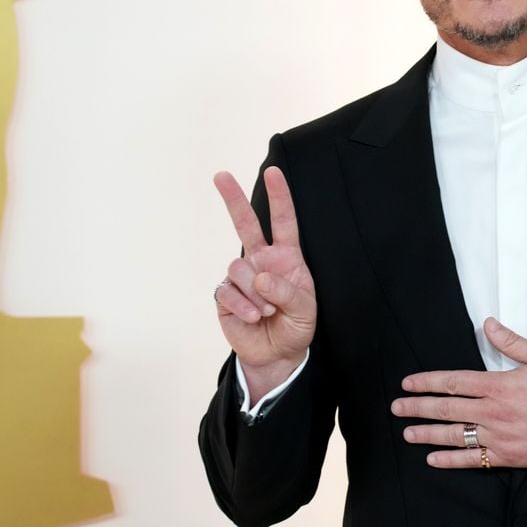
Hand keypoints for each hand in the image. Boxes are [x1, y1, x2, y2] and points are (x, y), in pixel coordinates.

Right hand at [213, 167, 315, 398]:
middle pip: (245, 224)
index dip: (280, 197)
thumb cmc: (296, 325)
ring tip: (268, 310)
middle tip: (221, 174)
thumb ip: (287, 291)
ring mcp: (242, 277)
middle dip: (233, 199)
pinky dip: (243, 306)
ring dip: (256, 292)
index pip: (284, 222)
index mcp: (287, 257)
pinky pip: (228, 292)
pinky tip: (254, 317)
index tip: (275, 172)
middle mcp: (262, 260)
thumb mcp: (305, 309)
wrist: (278, 354)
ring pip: (239, 267)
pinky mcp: (225, 296)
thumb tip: (259, 276)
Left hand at [391, 317, 526, 468]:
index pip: (454, 381)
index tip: (408, 382)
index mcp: (500, 385)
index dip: (428, 381)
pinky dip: (450, 460)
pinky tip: (433, 459)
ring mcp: (498, 436)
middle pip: (447, 408)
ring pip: (455, 435)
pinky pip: (473, 460)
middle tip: (397, 407)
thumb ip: (511, 342)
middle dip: (418, 407)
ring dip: (428, 434)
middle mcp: (494, 412)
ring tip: (407, 433)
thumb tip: (487, 325)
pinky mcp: (507, 455)